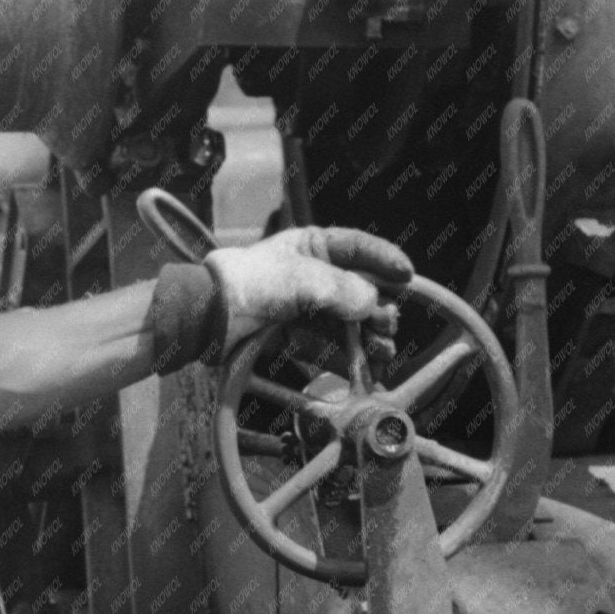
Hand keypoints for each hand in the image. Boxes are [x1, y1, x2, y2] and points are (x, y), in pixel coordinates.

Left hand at [206, 226, 412, 359]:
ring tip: (383, 351)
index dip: (385, 260)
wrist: (206, 318)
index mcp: (311, 246)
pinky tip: (366, 366)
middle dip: (379, 308)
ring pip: (347, 321)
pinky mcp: (293, 337)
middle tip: (387, 324)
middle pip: (358, 289)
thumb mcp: (300, 278)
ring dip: (368, 337)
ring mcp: (303, 307)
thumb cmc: (247, 284)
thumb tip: (371, 304)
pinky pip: (329, 346)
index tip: (408, 276)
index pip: (358, 248)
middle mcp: (311, 274)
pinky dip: (349, 356)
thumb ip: (341, 290)